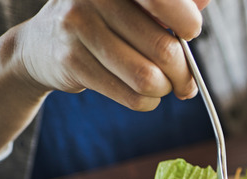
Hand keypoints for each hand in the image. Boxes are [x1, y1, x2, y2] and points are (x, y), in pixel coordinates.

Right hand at [16, 0, 208, 110]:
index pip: (165, 0)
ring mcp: (78, 26)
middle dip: (183, 72)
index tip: (188, 32)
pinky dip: (147, 101)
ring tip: (162, 85)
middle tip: (184, 78)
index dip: (188, 22)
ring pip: (149, 78)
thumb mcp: (134, 3)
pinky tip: (144, 94)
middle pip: (164, 49)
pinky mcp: (72, 62)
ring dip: (165, 89)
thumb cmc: (105, 20)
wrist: (41, 43)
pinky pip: (132, 96)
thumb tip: (205, 0)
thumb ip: (170, 3)